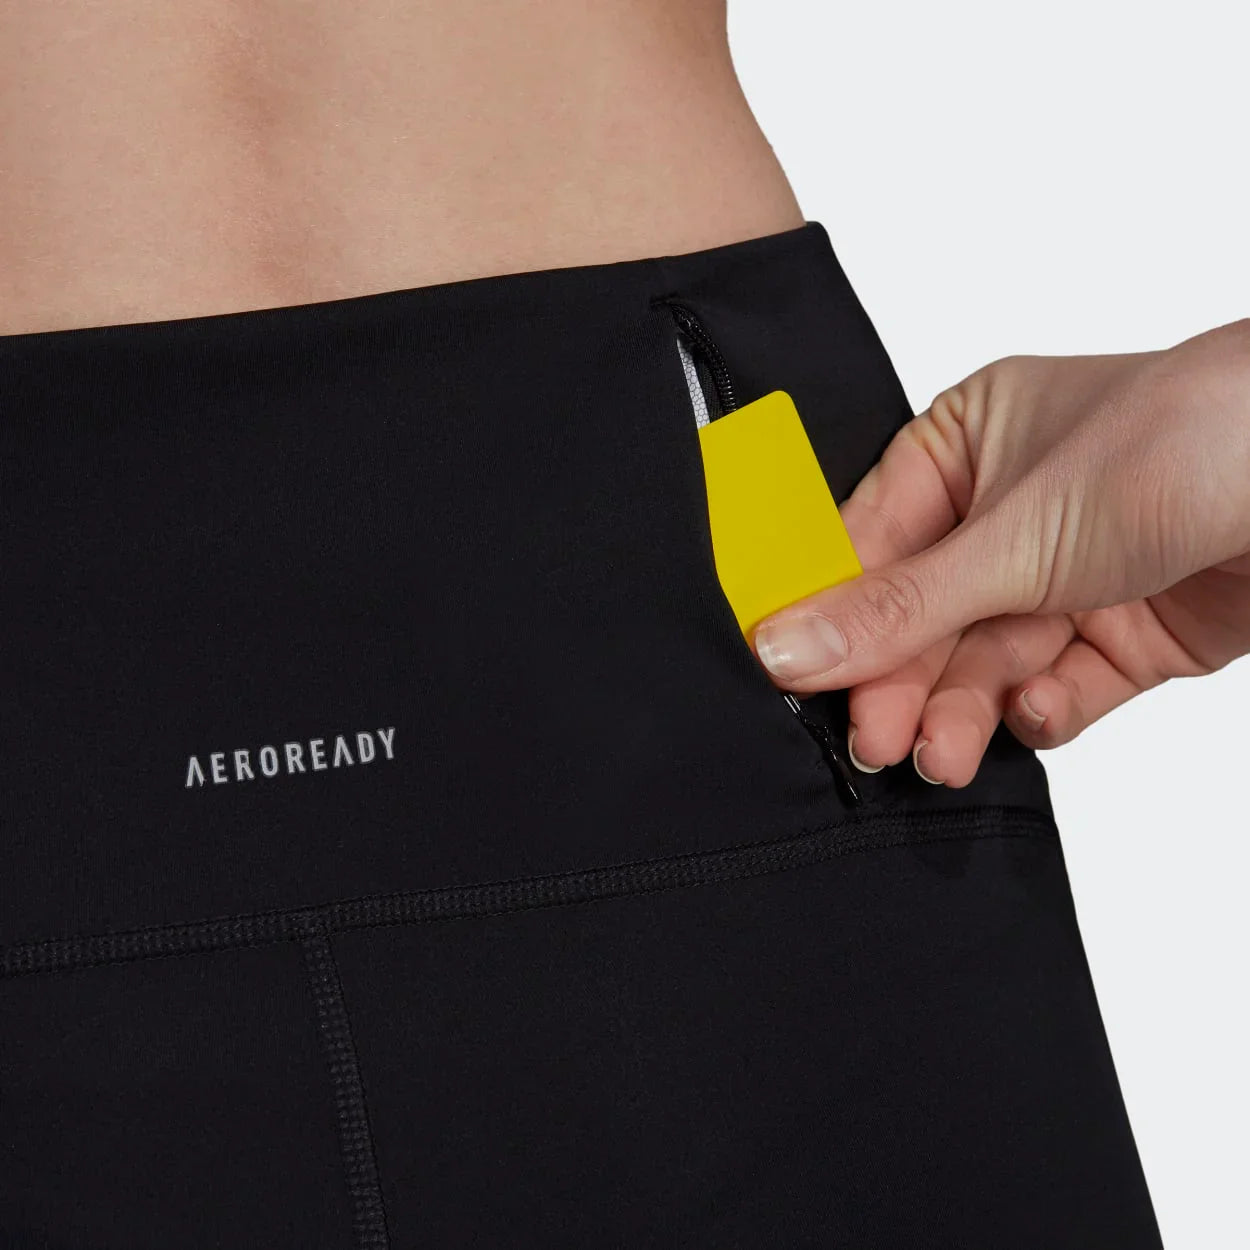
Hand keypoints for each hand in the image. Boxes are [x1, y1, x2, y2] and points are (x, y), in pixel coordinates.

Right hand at [751, 318, 1249, 786]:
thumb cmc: (1185, 443)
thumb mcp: (1013, 537)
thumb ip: (896, 608)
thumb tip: (783, 644)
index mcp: (965, 445)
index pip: (868, 539)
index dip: (830, 609)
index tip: (793, 670)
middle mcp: (1010, 509)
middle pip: (925, 613)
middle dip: (903, 678)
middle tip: (876, 736)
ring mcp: (1068, 573)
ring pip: (986, 657)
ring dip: (964, 707)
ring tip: (942, 754)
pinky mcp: (1123, 632)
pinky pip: (1057, 683)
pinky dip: (1044, 705)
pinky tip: (1037, 712)